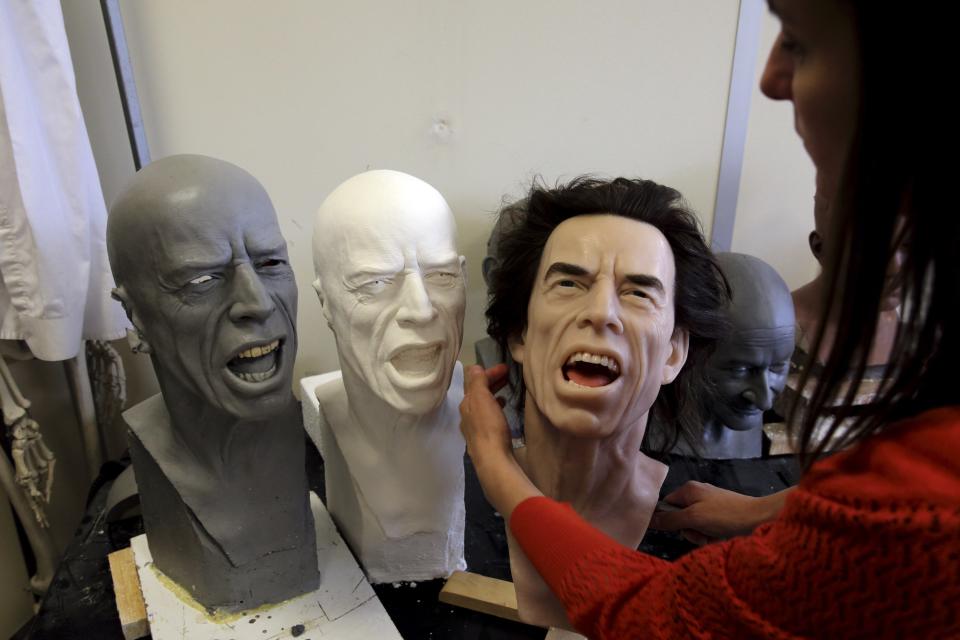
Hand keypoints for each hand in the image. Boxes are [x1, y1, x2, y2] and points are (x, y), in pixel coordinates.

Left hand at [460, 364, 540, 518]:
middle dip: (491, 383)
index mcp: (466, 405)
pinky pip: (488, 418)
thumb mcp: (483, 400)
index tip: (506, 368)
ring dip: (493, 396)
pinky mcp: (484, 441)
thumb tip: (473, 367)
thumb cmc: (489, 428)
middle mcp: (467, 417)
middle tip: (507, 377)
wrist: (493, 462)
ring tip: (505, 394)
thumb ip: (478, 383)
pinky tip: (503, 414)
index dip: (490, 373)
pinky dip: (495, 410)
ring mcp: (474, 430)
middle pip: (478, 394)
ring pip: (483, 407)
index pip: (475, 382)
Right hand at [649, 482, 790, 544]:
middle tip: (701, 535)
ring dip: (700, 534)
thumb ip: (670, 520)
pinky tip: (720, 536)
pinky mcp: (720, 512)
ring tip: (713, 537)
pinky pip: (707, 526)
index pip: (666, 505)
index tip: (679, 531)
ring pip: (694, 524)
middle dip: (689, 530)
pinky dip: (711, 534)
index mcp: (688, 489)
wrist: (759, 518)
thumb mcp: (694, 519)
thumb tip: (649, 520)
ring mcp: (709, 503)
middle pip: (680, 517)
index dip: (668, 521)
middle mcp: (697, 493)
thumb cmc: (725, 516)